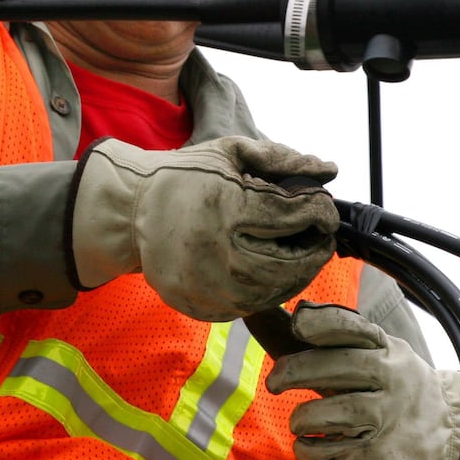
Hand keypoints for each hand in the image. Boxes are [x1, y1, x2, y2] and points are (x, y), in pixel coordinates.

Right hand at [70, 136, 338, 320]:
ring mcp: (206, 286)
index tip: (324, 207)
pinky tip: (272, 271)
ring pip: (275, 291)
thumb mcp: (229, 152)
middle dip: (316, 248)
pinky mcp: (200, 307)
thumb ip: (281, 158)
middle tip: (321, 236)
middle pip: (291, 261)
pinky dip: (270, 291)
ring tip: (300, 253)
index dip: (320, 210)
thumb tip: (329, 170)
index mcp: (225, 207)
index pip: (294, 215)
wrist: (130, 211)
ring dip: (298, 273)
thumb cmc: (185, 176)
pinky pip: (250, 307)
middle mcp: (216, 251)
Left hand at [265, 302, 459, 459]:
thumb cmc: (398, 381)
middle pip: (338, 368)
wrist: (449, 427)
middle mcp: (391, 379)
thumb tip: (296, 315)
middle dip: (296, 372)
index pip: (353, 328)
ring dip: (305, 417)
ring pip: (337, 413)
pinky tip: (307, 444)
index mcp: (387, 349)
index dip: (322, 323)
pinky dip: (314, 448)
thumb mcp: (384, 351)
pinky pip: (338, 451)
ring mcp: (390, 417)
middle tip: (274, 382)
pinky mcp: (386, 452)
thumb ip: (346, 338)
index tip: (297, 324)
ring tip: (297, 421)